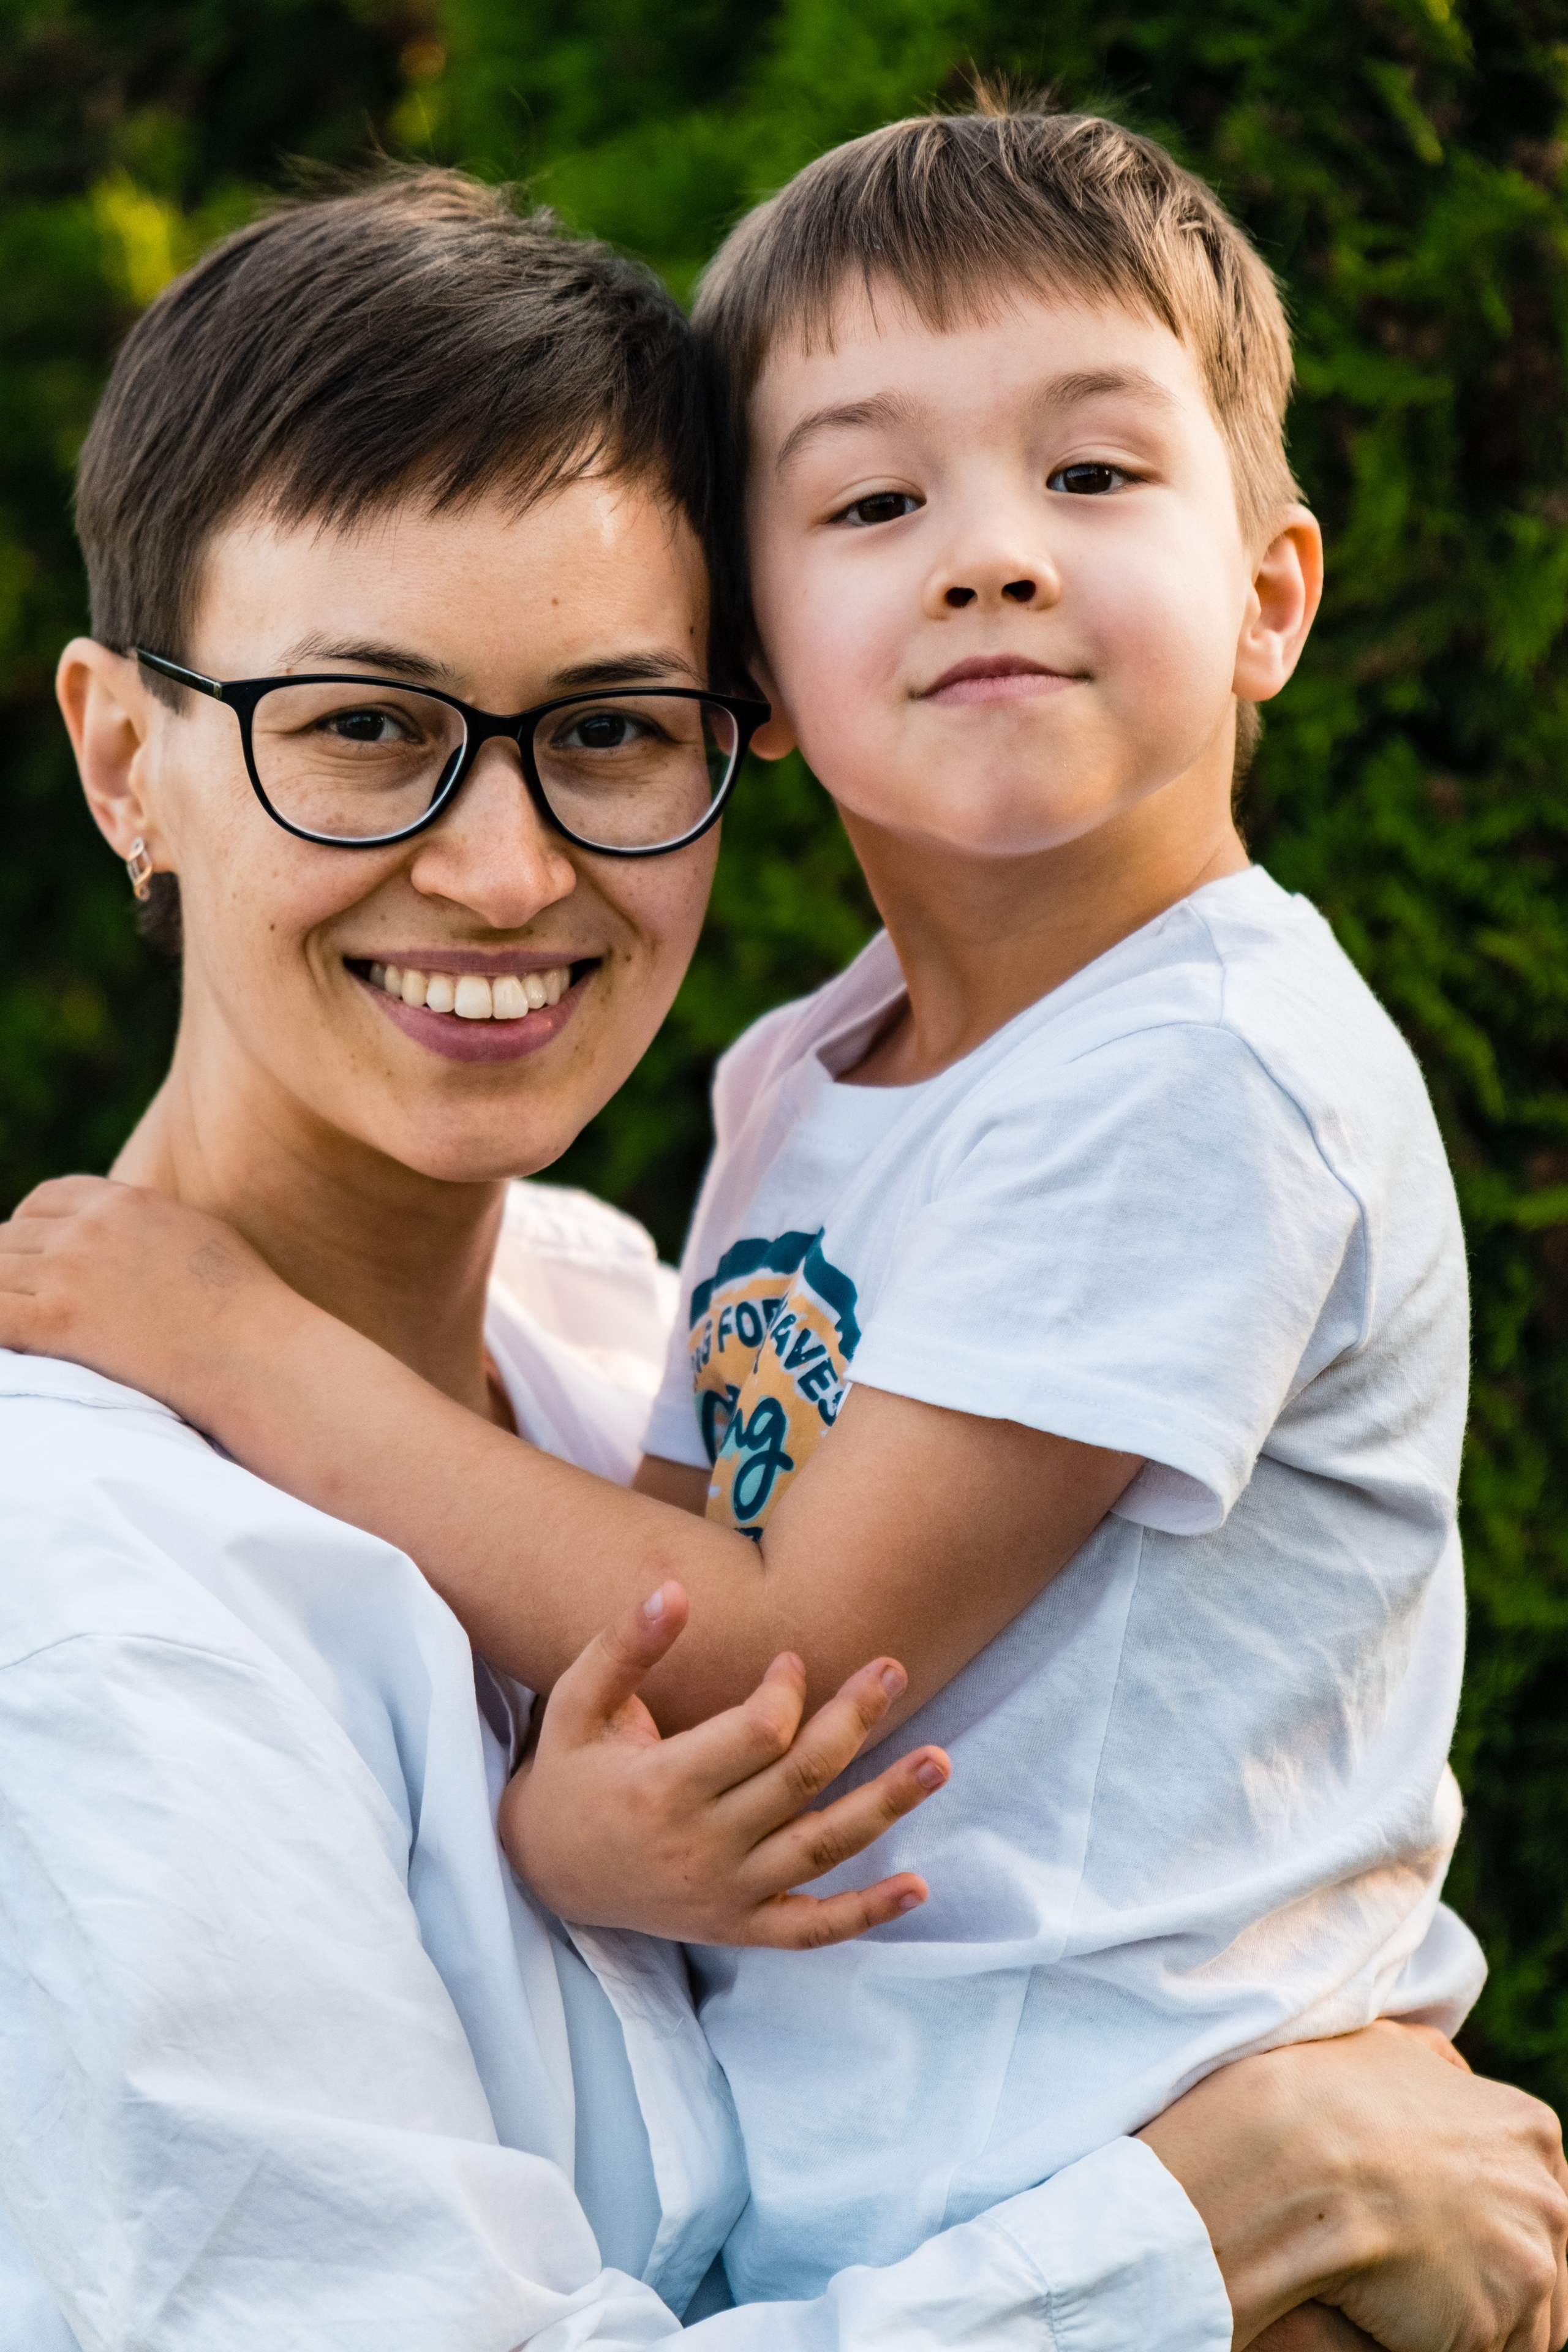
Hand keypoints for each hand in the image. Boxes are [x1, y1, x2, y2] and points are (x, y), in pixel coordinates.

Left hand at [0, 1175, 284, 1420]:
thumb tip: (132, 1245)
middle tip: (26, 1308)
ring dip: (2, 1302)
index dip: (27, 1231)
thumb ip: (152, 1230)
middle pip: (9, 1240)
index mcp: (127, 1202)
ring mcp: (72, 1271)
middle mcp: (92, 1228)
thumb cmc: (246, 1312)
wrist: (259, 1355)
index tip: (33, 1265)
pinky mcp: (60, 1320)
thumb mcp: (201, 1239)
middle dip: (9, 1274)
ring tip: (20, 1332)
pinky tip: (10, 1349)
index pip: (45, 1201)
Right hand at [499, 1580, 950, 1945]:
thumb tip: (676, 1588)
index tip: (791, 1661)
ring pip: (822, 1846)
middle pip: (799, 1780)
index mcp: (661, 1786)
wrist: (546, 1872)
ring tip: (941, 1762)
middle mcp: (699, 1846)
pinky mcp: (740, 1927)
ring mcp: (725, 1894)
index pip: (756, 1734)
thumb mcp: (578, 1702)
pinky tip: (919, 1887)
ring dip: (886, 1804)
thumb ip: (626, 1646)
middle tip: (895, 1669)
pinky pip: (812, 1928)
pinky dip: (866, 1912)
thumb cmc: (570, 1771)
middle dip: (855, 1721)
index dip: (786, 1690)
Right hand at [1141, 2020, 1567, 2351]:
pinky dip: (1436, 2341)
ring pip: (1520, 2321)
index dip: (1492, 2219)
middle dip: (1492, 2273)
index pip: (1539, 2197)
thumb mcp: (1388, 2046)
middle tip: (1424, 2268)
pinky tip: (1390, 2317)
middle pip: (1542, 2264)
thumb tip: (1456, 2075)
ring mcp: (1527, 2265)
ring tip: (1402, 2294)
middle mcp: (1546, 2199)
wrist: (1291, 2158)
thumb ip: (1436, 2063)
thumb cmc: (1325, 2096)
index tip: (1450, 2226)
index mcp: (1529, 2131)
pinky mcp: (1492, 2324)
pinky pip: (1478, 2350)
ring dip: (1468, 2314)